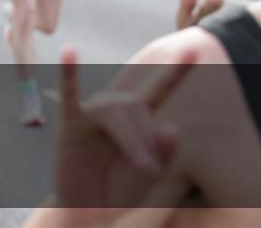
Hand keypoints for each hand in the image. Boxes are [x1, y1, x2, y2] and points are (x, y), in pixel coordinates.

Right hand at [49, 45, 196, 221]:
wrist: (87, 213)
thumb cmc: (116, 193)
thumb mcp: (148, 176)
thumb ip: (164, 154)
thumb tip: (172, 125)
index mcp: (137, 119)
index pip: (159, 90)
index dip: (177, 71)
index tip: (193, 49)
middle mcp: (114, 109)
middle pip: (137, 107)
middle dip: (148, 139)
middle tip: (149, 171)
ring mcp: (90, 114)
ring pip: (115, 110)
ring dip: (133, 139)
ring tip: (141, 167)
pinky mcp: (70, 123)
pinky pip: (69, 94)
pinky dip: (69, 71)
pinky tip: (67, 51)